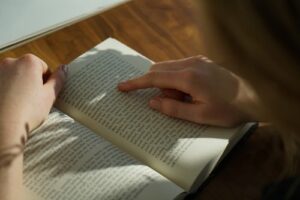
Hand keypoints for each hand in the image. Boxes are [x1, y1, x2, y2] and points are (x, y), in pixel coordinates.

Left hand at [0, 54, 65, 144]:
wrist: (1, 128)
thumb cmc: (28, 112)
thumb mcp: (49, 96)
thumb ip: (58, 80)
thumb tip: (64, 68)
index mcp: (29, 62)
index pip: (44, 68)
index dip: (46, 82)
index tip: (44, 95)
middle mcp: (10, 62)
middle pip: (28, 70)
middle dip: (31, 82)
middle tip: (33, 100)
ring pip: (14, 76)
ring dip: (18, 86)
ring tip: (19, 104)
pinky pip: (2, 83)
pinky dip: (6, 90)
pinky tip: (8, 104)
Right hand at [118, 56, 255, 126]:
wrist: (255, 95)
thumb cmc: (229, 108)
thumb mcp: (200, 116)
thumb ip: (173, 108)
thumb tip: (152, 103)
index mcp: (188, 78)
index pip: (153, 78)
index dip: (135, 83)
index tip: (121, 87)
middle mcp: (191, 64)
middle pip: (159, 70)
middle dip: (158, 87)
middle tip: (173, 103)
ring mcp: (197, 60)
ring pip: (169, 68)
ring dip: (169, 84)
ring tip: (188, 99)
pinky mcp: (202, 61)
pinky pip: (180, 67)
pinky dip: (177, 80)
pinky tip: (192, 92)